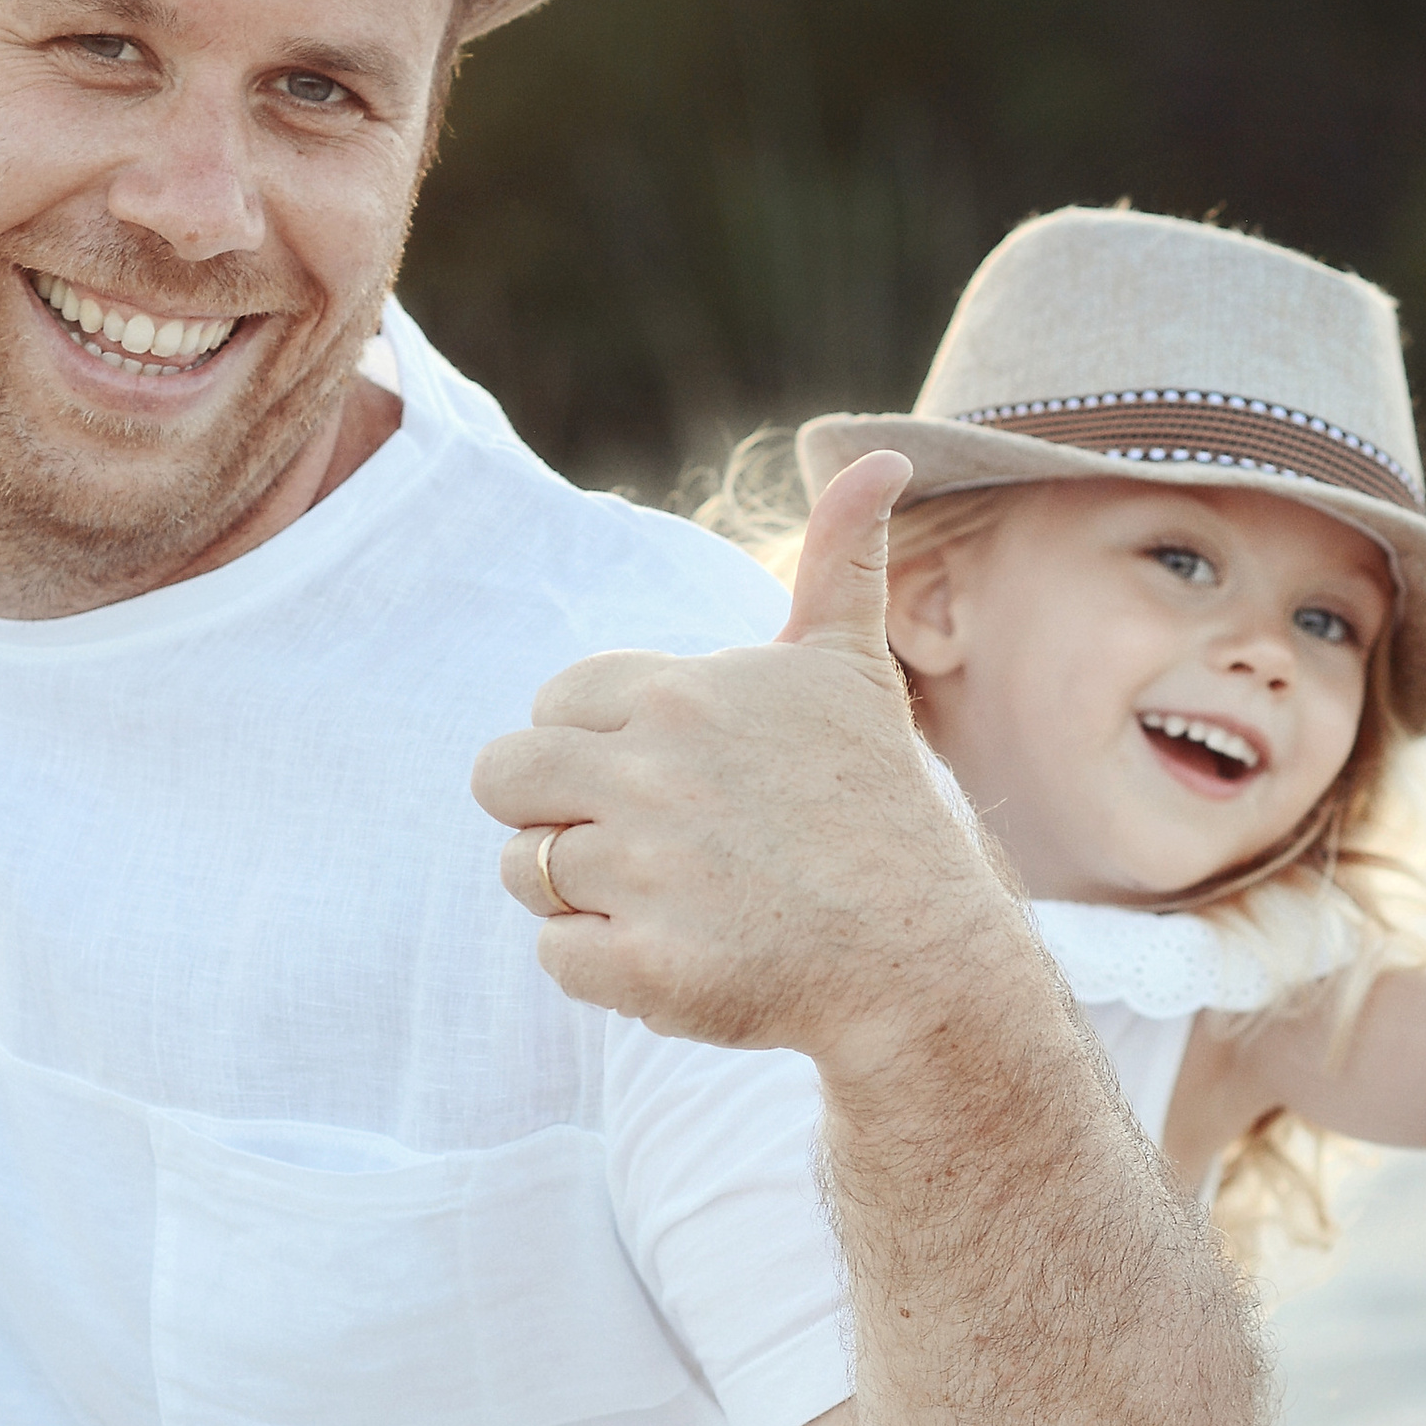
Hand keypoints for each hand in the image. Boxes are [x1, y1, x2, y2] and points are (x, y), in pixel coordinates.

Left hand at [470, 452, 1013, 1064]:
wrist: (923, 959)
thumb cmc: (877, 809)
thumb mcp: (851, 671)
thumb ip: (837, 561)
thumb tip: (880, 457)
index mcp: (681, 694)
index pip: (553, 704)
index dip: (594, 746)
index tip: (663, 776)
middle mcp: (653, 775)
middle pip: (502, 777)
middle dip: (551, 810)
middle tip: (639, 842)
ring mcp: (646, 876)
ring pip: (522, 873)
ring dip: (582, 893)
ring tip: (674, 900)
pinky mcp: (647, 968)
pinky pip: (558, 957)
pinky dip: (605, 966)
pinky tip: (684, 953)